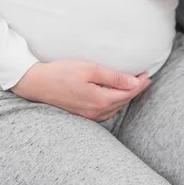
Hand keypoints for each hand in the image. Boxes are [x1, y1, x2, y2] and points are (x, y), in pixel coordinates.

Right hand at [9, 60, 151, 121]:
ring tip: (133, 87)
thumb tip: (134, 83)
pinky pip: (104, 112)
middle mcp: (95, 111)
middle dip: (134, 90)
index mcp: (100, 100)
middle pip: (122, 102)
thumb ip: (114, 77)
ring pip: (113, 108)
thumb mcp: (90, 69)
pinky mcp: (80, 114)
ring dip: (124, 98)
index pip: (127, 93)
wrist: (36, 83)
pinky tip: (113, 97)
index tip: (147, 74)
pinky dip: (113, 104)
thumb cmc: (62, 72)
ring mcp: (87, 115)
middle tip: (144, 79)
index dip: (139, 84)